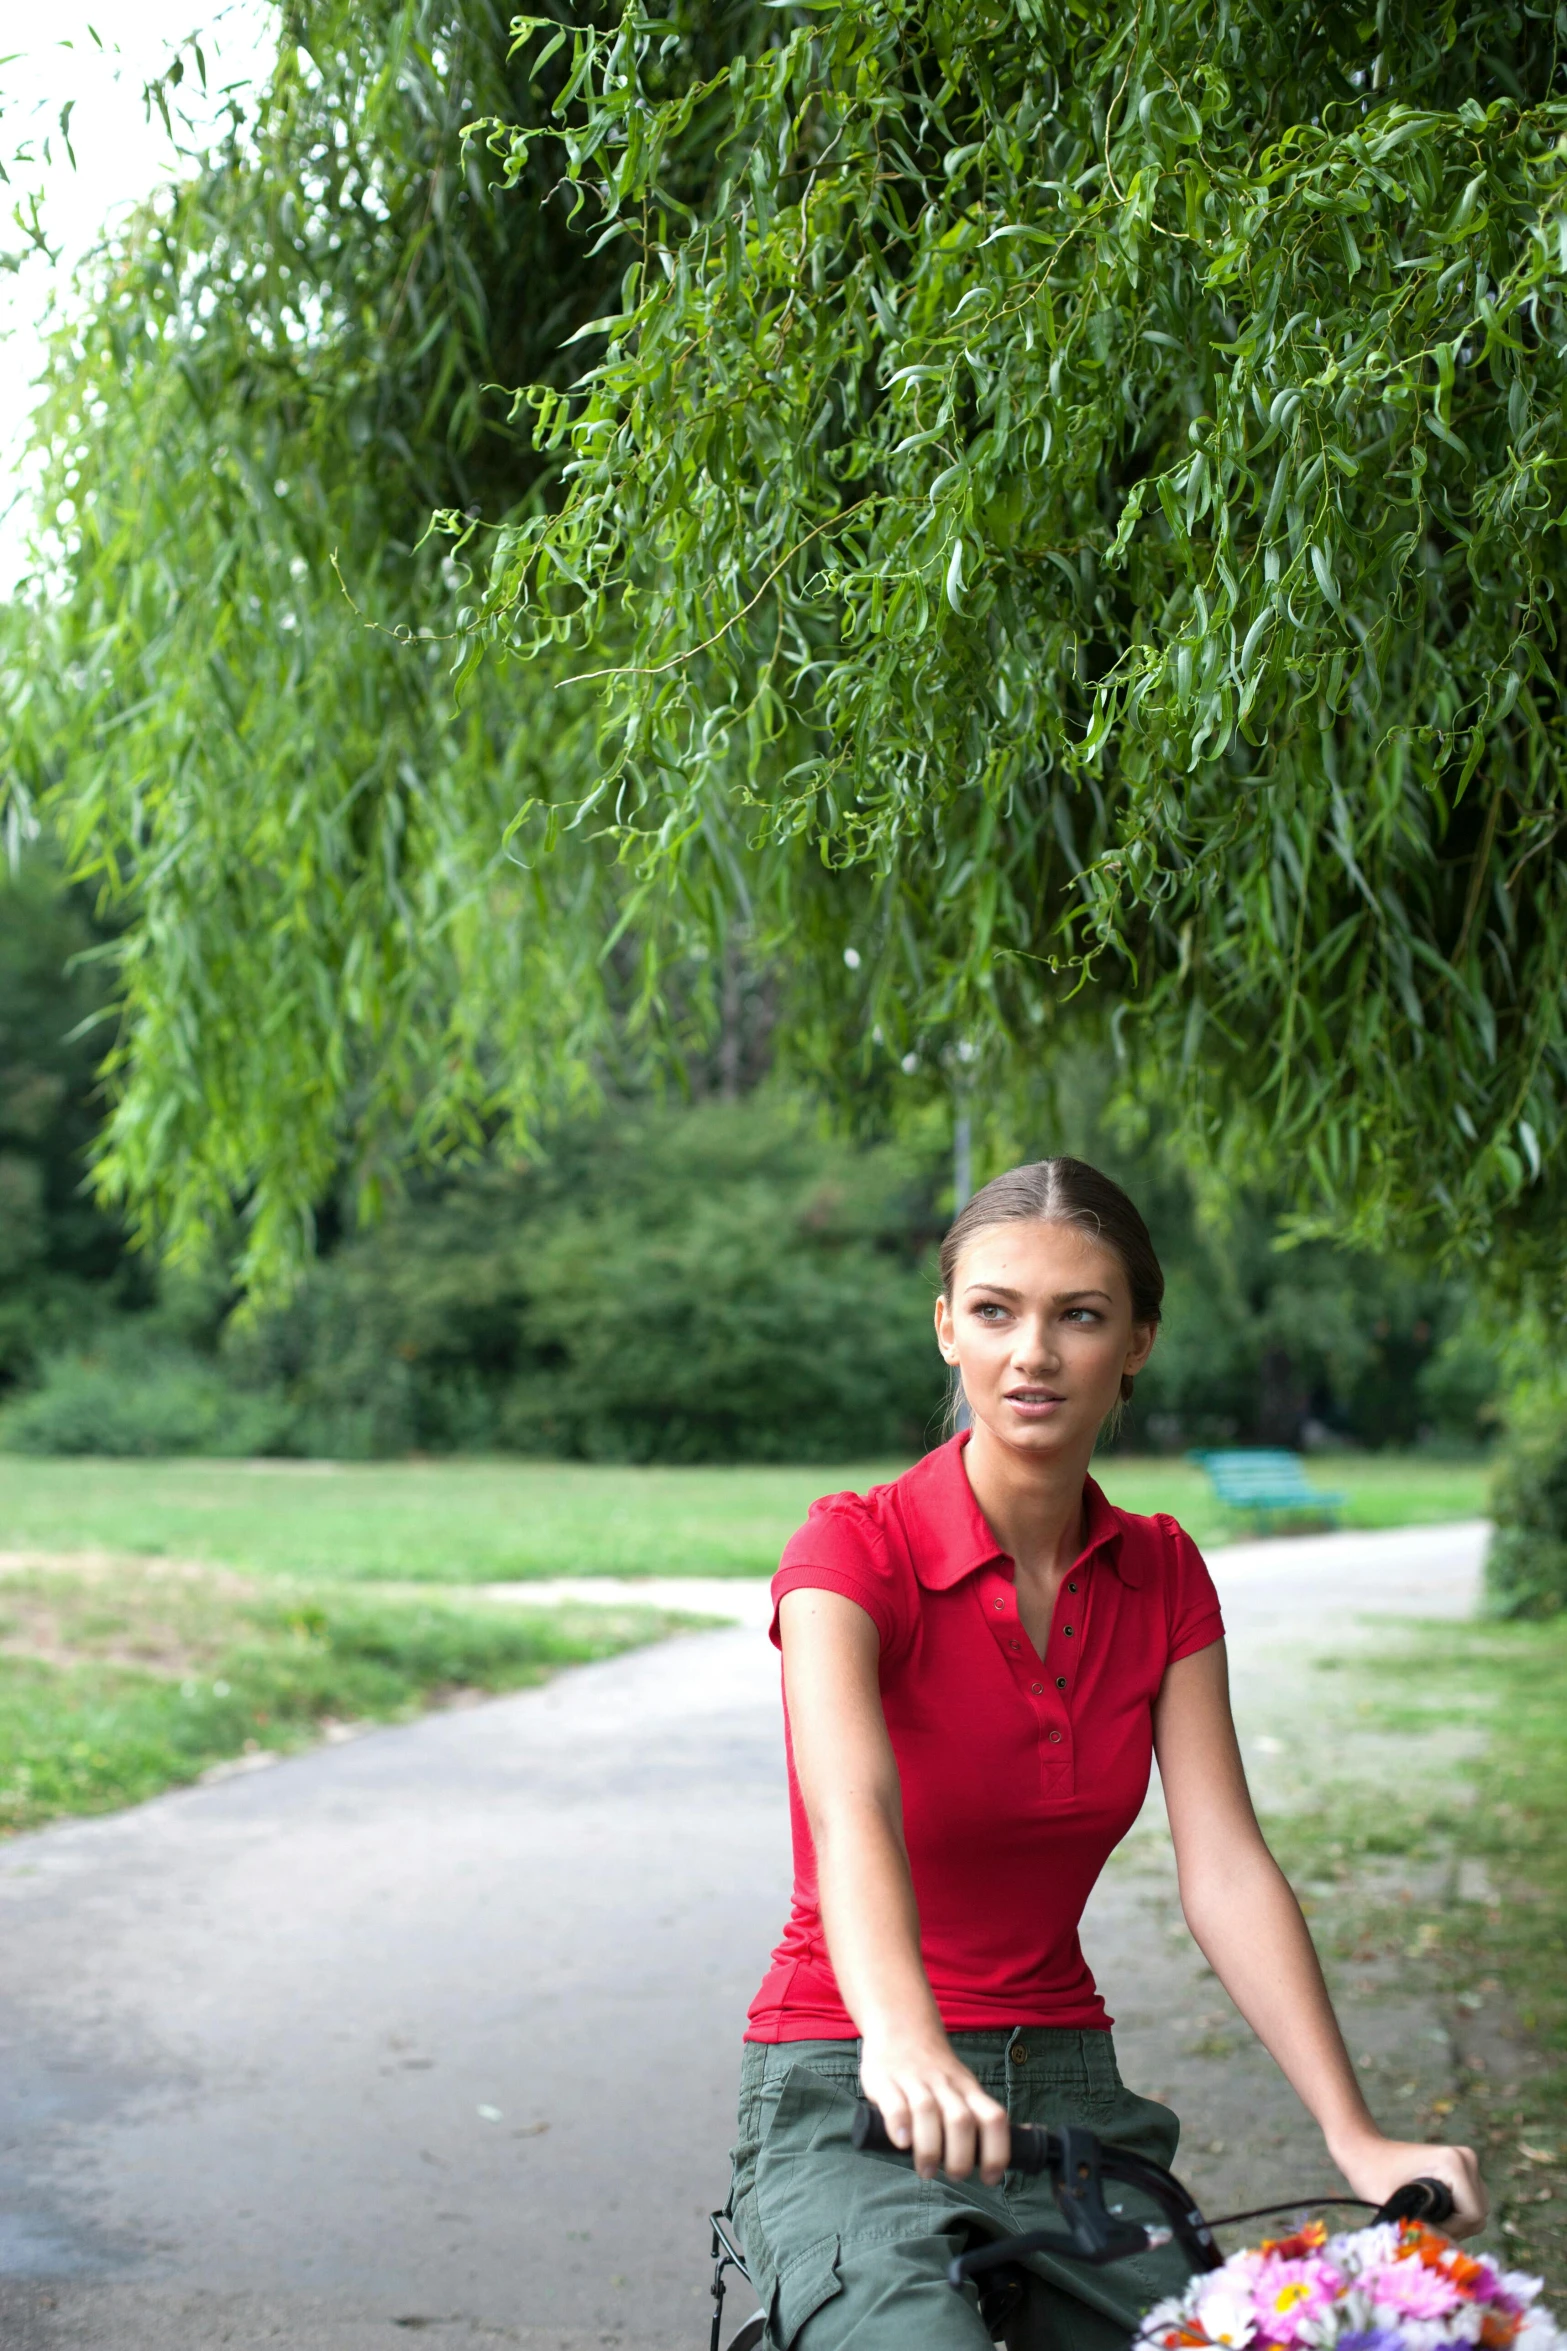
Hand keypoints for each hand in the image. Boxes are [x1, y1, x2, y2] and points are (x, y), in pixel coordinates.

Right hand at [859, 2031, 1010, 2184]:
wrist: (901, 2024)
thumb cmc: (935, 2070)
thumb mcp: (962, 2086)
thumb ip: (973, 2118)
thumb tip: (987, 2163)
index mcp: (968, 2090)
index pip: (993, 2119)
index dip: (996, 2152)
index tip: (988, 2178)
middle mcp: (945, 2085)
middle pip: (961, 2121)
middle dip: (960, 2157)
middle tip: (952, 2175)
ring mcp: (915, 2081)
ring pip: (928, 2111)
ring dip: (929, 2148)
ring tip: (926, 2171)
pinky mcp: (886, 2079)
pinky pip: (894, 2103)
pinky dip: (899, 2124)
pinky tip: (901, 2143)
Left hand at [1332, 2130, 1487, 2238]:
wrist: (1365, 2151)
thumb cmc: (1372, 2176)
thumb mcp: (1394, 2208)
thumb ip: (1422, 2232)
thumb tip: (1447, 2259)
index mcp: (1454, 2164)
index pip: (1473, 2216)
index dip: (1451, 2232)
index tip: (1423, 2229)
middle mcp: (1466, 2159)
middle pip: (1477, 2216)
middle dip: (1453, 2229)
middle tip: (1422, 2227)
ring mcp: (1466, 2162)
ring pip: (1475, 2212)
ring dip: (1453, 2224)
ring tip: (1423, 2219)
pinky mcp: (1462, 2170)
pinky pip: (1469, 2205)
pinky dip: (1453, 2215)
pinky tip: (1430, 2212)